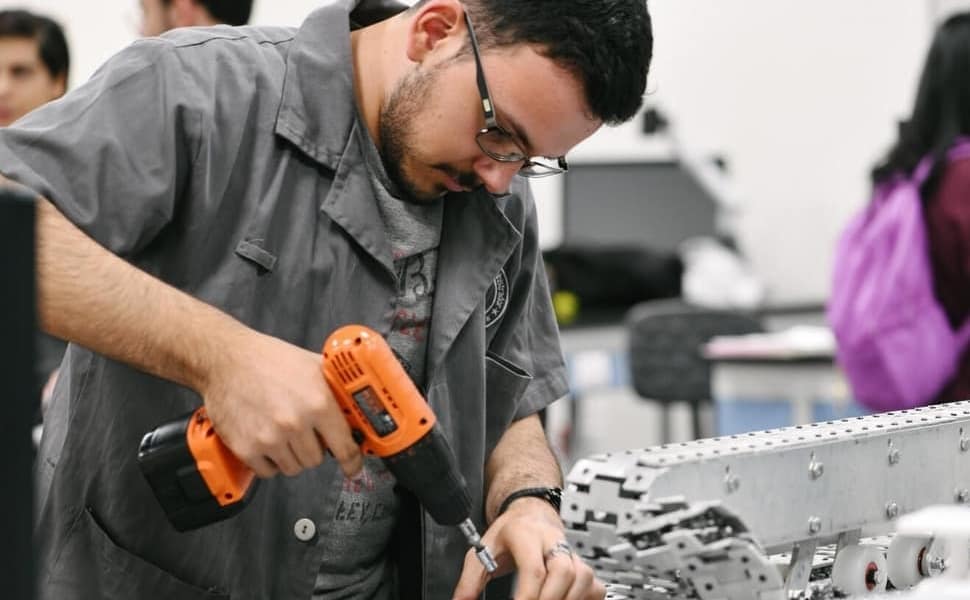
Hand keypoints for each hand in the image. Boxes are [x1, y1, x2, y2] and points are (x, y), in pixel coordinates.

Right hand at [201, 330, 361, 478]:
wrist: (226, 359)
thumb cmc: (269, 360)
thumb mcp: (312, 365)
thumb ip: (336, 388)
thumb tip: (356, 408)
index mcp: (318, 402)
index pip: (344, 446)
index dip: (352, 461)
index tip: (353, 468)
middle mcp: (295, 423)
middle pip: (316, 459)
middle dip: (313, 447)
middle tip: (303, 431)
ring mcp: (270, 438)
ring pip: (293, 467)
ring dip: (291, 455)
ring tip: (282, 431)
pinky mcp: (246, 448)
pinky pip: (268, 472)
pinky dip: (269, 461)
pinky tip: (266, 440)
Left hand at [452, 497, 604, 599]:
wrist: (531, 513)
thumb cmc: (508, 533)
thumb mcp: (482, 551)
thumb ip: (470, 581)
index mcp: (525, 534)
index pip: (533, 568)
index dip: (528, 596)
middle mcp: (552, 541)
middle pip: (564, 571)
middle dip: (551, 599)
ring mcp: (572, 552)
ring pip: (583, 578)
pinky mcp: (584, 563)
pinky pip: (594, 586)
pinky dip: (584, 599)